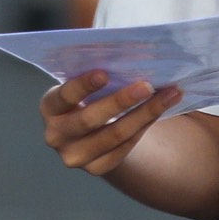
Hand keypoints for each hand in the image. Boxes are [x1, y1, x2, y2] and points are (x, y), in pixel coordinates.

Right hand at [42, 71, 183, 176]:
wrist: (87, 132)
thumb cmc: (88, 97)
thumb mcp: (83, 85)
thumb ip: (97, 72)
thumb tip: (129, 51)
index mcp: (49, 107)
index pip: (64, 96)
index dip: (83, 85)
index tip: (104, 73)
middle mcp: (56, 135)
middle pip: (90, 120)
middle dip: (121, 101)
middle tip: (147, 85)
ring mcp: (74, 156)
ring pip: (113, 136)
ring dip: (144, 114)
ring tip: (169, 95)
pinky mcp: (95, 168)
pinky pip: (124, 148)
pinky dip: (144, 127)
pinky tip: (160, 111)